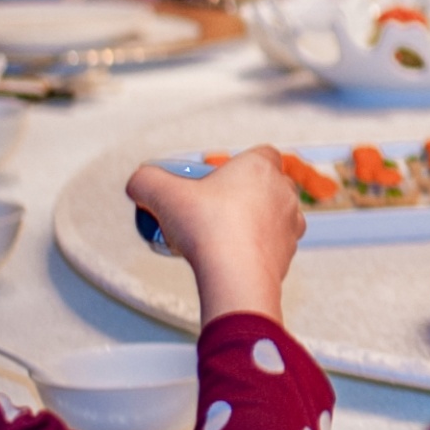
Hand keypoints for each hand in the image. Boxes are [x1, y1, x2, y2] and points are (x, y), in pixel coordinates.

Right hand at [126, 151, 303, 327]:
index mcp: (260, 167)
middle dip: (242, 194)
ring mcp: (290, 222)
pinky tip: (231, 256)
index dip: (238, 164)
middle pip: (264, 185)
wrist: (236, 275)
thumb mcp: (162, 195)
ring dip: (251, 221)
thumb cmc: (208, 228)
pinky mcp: (289, 252)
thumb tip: (139, 183)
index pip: (260, 153)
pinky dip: (255, 248)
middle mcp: (282, 191)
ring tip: (221, 235)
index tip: (215, 180)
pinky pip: (272, 244)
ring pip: (271, 215)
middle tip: (211, 210)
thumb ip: (146, 181)